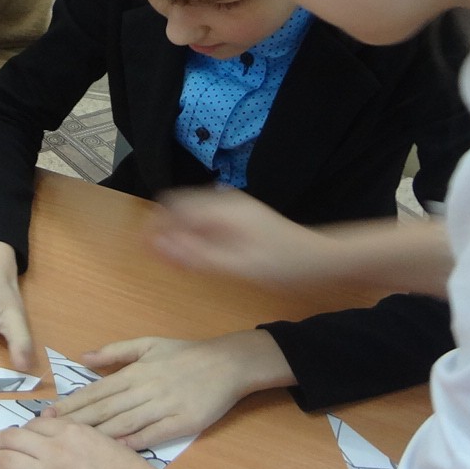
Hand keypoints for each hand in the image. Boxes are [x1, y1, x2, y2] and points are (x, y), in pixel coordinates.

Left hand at [52, 331, 295, 447]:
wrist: (228, 363)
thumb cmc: (186, 354)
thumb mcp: (148, 344)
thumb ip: (115, 351)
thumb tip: (83, 357)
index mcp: (135, 372)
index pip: (96, 391)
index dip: (71, 404)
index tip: (48, 416)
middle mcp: (145, 389)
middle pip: (104, 409)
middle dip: (75, 422)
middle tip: (48, 435)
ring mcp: (164, 407)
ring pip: (124, 423)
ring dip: (97, 435)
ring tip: (71, 447)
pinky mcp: (182, 422)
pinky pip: (153, 434)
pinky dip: (133, 443)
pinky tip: (114, 452)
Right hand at [148, 187, 335, 285]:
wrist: (325, 260)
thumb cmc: (284, 265)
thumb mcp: (237, 266)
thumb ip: (196, 255)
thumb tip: (158, 245)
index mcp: (221, 209)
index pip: (172, 205)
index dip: (153, 225)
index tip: (144, 249)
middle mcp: (226, 202)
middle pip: (179, 206)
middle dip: (165, 229)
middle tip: (160, 258)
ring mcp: (235, 208)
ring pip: (192, 213)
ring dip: (180, 233)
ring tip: (178, 260)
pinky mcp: (241, 219)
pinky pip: (206, 221)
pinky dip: (196, 235)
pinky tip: (201, 256)